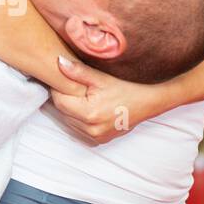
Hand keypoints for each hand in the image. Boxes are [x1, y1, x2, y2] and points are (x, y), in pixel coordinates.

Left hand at [47, 56, 161, 142]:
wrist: (146, 104)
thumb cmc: (125, 89)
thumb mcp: (101, 78)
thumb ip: (78, 71)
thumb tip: (59, 62)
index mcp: (89, 113)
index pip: (59, 101)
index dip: (58, 89)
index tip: (62, 81)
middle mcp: (91, 129)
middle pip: (62, 112)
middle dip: (64, 99)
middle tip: (72, 87)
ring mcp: (95, 137)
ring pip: (68, 122)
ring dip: (70, 110)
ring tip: (81, 98)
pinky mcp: (98, 141)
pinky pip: (78, 129)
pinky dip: (78, 120)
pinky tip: (87, 109)